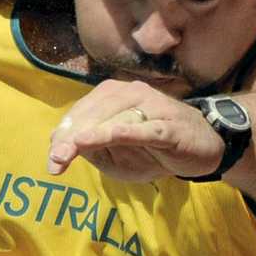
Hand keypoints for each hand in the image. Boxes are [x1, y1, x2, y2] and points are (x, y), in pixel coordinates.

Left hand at [47, 80, 224, 181]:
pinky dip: (122, 132)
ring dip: (90, 135)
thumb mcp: (118, 156)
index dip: (63, 135)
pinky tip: (104, 137)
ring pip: (113, 118)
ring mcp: (151, 107)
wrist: (203, 147)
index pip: (81, 113)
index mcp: (113, 96)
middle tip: (56, 161)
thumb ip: (93, 149)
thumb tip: (66, 145)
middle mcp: (130, 93)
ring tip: (69, 150)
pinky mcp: (168, 125)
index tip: (52, 160)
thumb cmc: (155, 150)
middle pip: (92, 114)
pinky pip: (142, 128)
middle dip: (70, 138)